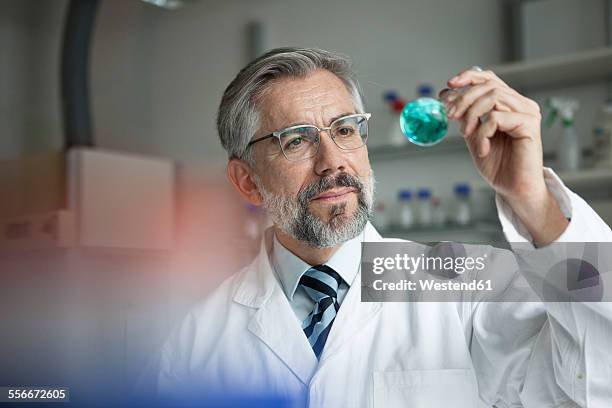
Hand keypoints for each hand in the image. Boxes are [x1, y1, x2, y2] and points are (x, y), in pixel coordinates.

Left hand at [442, 68, 567, 245]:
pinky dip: (483, 132)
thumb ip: (464, 116)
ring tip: (465, 134)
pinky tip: (483, 149)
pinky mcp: (529, 125)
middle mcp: (521, 105)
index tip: (448, 86)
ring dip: (471, 115)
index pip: (489, 78)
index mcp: (509, 104)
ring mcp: (527, 113)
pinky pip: (496, 118)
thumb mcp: (474, 135)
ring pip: (492, 98)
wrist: (514, 188)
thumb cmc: (498, 164)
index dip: (468, 77)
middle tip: (449, 114)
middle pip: (488, 86)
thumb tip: (446, 96)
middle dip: (463, 99)